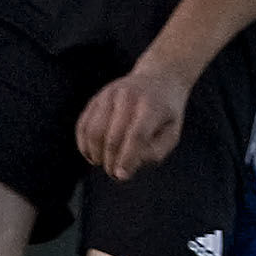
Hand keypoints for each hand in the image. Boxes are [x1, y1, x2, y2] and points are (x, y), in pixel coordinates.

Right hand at [76, 66, 189, 180]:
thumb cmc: (166, 114)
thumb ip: (155, 152)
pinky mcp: (96, 99)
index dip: (127, 159)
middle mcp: (128, 97)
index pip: (136, 135)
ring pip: (93, 131)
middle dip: (111, 162)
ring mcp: (109, 95)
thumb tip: (128, 166)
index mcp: (151, 106)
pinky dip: (84, 145)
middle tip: (115, 175)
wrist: (158, 79)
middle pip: (113, 136)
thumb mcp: (172, 133)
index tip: (122, 176)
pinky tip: (93, 155)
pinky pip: (83, 125)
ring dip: (96, 155)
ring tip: (104, 164)